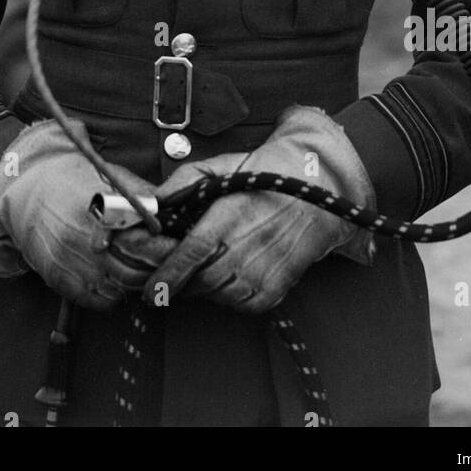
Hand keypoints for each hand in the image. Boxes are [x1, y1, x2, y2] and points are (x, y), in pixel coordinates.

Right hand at [0, 118, 162, 310]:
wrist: (29, 189)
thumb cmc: (75, 180)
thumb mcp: (111, 178)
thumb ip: (142, 195)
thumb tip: (173, 211)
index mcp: (103, 213)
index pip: (145, 245)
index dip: (165, 251)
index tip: (178, 249)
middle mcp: (86, 240)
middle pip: (134, 272)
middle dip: (153, 271)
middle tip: (164, 265)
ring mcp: (71, 262)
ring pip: (118, 290)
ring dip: (133, 284)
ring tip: (139, 271)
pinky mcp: (59, 278)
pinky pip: (97, 301)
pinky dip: (113, 296)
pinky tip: (116, 280)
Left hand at [142, 105, 376, 313]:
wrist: (319, 187)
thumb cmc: (268, 173)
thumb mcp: (223, 165)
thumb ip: (184, 182)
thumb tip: (152, 203)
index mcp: (231, 215)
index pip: (191, 253)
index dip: (167, 274)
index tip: (151, 287)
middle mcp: (248, 247)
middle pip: (201, 281)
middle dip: (183, 281)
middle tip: (180, 270)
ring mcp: (265, 271)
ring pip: (219, 296)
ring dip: (206, 287)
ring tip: (211, 264)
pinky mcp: (278, 287)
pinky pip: (243, 305)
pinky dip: (231, 296)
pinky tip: (233, 272)